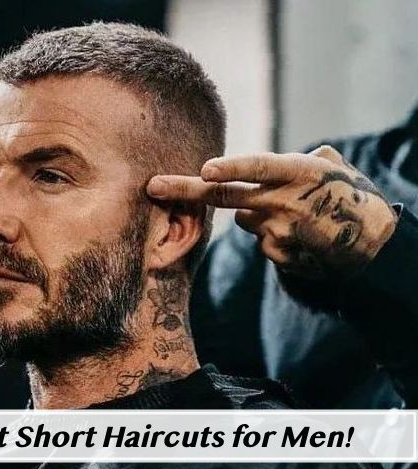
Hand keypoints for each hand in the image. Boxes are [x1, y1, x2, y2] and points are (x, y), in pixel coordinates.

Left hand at [147, 146, 397, 278]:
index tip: (203, 169)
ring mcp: (279, 232)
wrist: (372, 245)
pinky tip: (297, 237)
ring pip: (245, 218)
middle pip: (224, 196)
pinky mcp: (278, 254)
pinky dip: (271, 236)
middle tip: (152, 186)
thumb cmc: (350, 196)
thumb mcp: (333, 168)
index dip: (230, 169)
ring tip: (293, 217)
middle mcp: (284, 202)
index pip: (258, 168)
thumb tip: (280, 159)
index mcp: (298, 173)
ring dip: (257, 214)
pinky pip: (260, 240)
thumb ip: (300, 161)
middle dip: (183, 190)